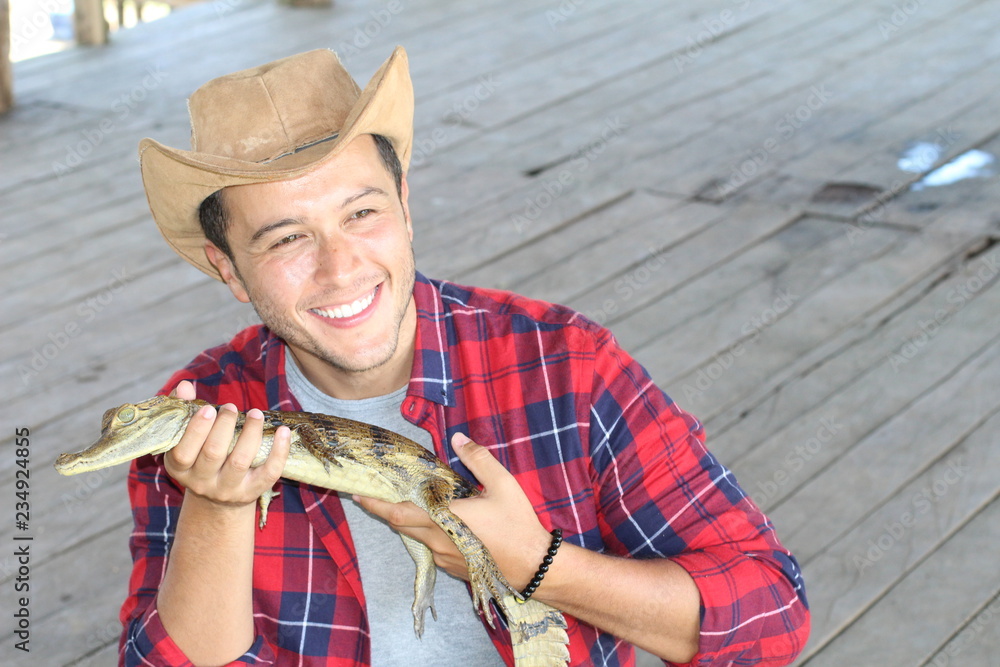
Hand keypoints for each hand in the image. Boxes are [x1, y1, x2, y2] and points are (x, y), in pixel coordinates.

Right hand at [163, 380, 289, 509]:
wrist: (217, 499)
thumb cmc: (201, 457)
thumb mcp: (187, 440)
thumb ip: (185, 411)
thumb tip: (185, 385)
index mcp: (181, 469)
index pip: (183, 452)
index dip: (196, 429)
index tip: (209, 408)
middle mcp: (202, 483)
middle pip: (213, 453)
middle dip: (224, 426)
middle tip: (231, 407)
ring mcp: (228, 490)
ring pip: (240, 461)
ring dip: (250, 433)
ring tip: (255, 414)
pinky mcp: (252, 492)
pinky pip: (269, 472)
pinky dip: (279, 451)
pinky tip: (283, 431)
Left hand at [355, 433, 552, 587]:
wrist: (534, 566)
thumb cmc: (518, 525)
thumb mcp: (503, 485)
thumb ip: (478, 459)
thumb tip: (458, 438)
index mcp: (444, 519)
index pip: (399, 513)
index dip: (375, 505)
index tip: (358, 495)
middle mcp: (438, 541)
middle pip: (401, 525)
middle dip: (387, 510)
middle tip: (378, 494)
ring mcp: (444, 557)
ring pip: (417, 537)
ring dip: (410, 521)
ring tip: (412, 503)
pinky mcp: (453, 567)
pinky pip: (431, 547)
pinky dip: (427, 532)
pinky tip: (441, 522)